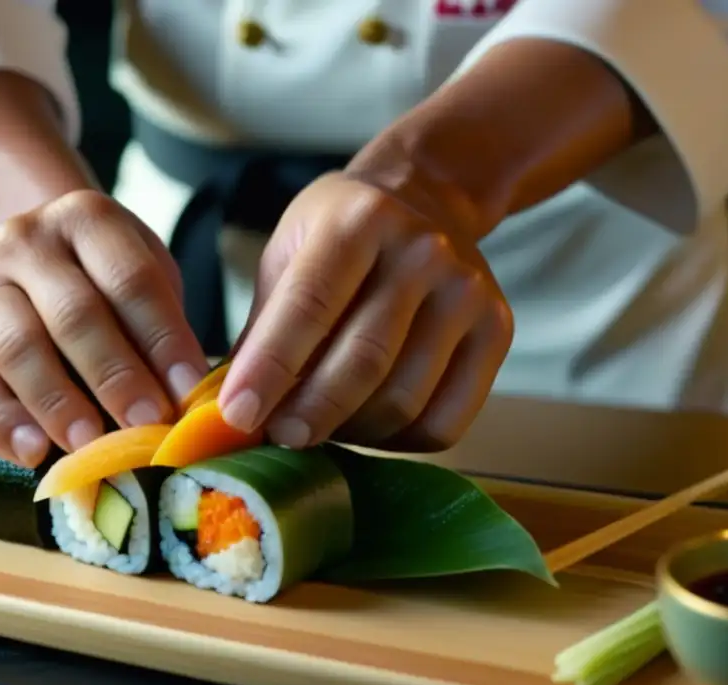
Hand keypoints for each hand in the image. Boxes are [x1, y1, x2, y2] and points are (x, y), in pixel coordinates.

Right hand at [0, 190, 208, 466]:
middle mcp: (24, 240)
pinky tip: (32, 452)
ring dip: (59, 404)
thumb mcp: (140, 278)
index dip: (164, 338)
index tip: (189, 390)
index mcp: (87, 219)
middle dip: (115, 375)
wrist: (25, 259)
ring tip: (92, 446)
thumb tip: (186, 401)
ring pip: (17, 348)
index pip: (131, 279)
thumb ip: (160, 325)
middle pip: (74, 313)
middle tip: (147, 424)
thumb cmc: (102, 281)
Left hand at [218, 172, 513, 451]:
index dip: (270, 368)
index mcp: (359, 221)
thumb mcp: (289, 254)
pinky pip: (446, 421)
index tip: (237, 415)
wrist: (427, 199)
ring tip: (318, 427)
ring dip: (351, 431)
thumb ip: (262, 326)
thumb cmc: (341, 234)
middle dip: (311, 413)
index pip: (310, 305)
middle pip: (364, 360)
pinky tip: (368, 426)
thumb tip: (229, 411)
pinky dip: (397, 441)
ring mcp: (468, 291)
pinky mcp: (498, 330)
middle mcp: (423, 251)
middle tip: (277, 439)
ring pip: (404, 399)